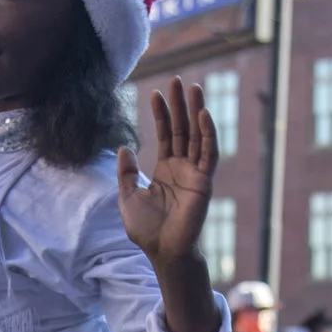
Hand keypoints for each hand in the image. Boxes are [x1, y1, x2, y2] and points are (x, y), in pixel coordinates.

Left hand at [119, 81, 219, 270]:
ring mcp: (195, 173)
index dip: (161, 114)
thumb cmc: (146, 230)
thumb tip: (123, 147)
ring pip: (197, 136)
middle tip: (177, 80)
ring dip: (196, 112)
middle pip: (182, 129)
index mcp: (165, 169)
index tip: (156, 93)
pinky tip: (203, 115)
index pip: (164, 135)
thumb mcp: (128, 197)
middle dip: (180, 105)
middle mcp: (182, 168)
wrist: (161, 251)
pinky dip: (207, 134)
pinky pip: (208, 154)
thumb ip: (126, 173)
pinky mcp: (204, 182)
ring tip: (194, 88)